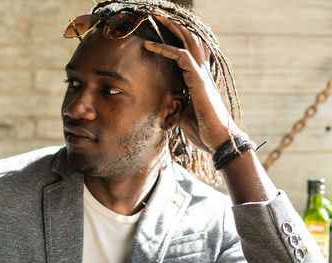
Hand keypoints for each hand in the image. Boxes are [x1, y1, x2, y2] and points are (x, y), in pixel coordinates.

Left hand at [144, 15, 240, 152]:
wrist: (218, 141)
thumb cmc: (203, 129)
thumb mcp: (183, 112)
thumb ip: (176, 101)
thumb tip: (165, 100)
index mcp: (199, 79)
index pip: (190, 52)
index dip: (177, 39)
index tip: (161, 33)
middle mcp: (202, 73)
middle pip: (192, 40)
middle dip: (176, 26)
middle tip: (159, 16)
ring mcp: (202, 75)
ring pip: (189, 42)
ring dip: (173, 29)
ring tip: (157, 18)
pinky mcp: (199, 81)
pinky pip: (181, 57)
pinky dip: (166, 49)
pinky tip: (150, 45)